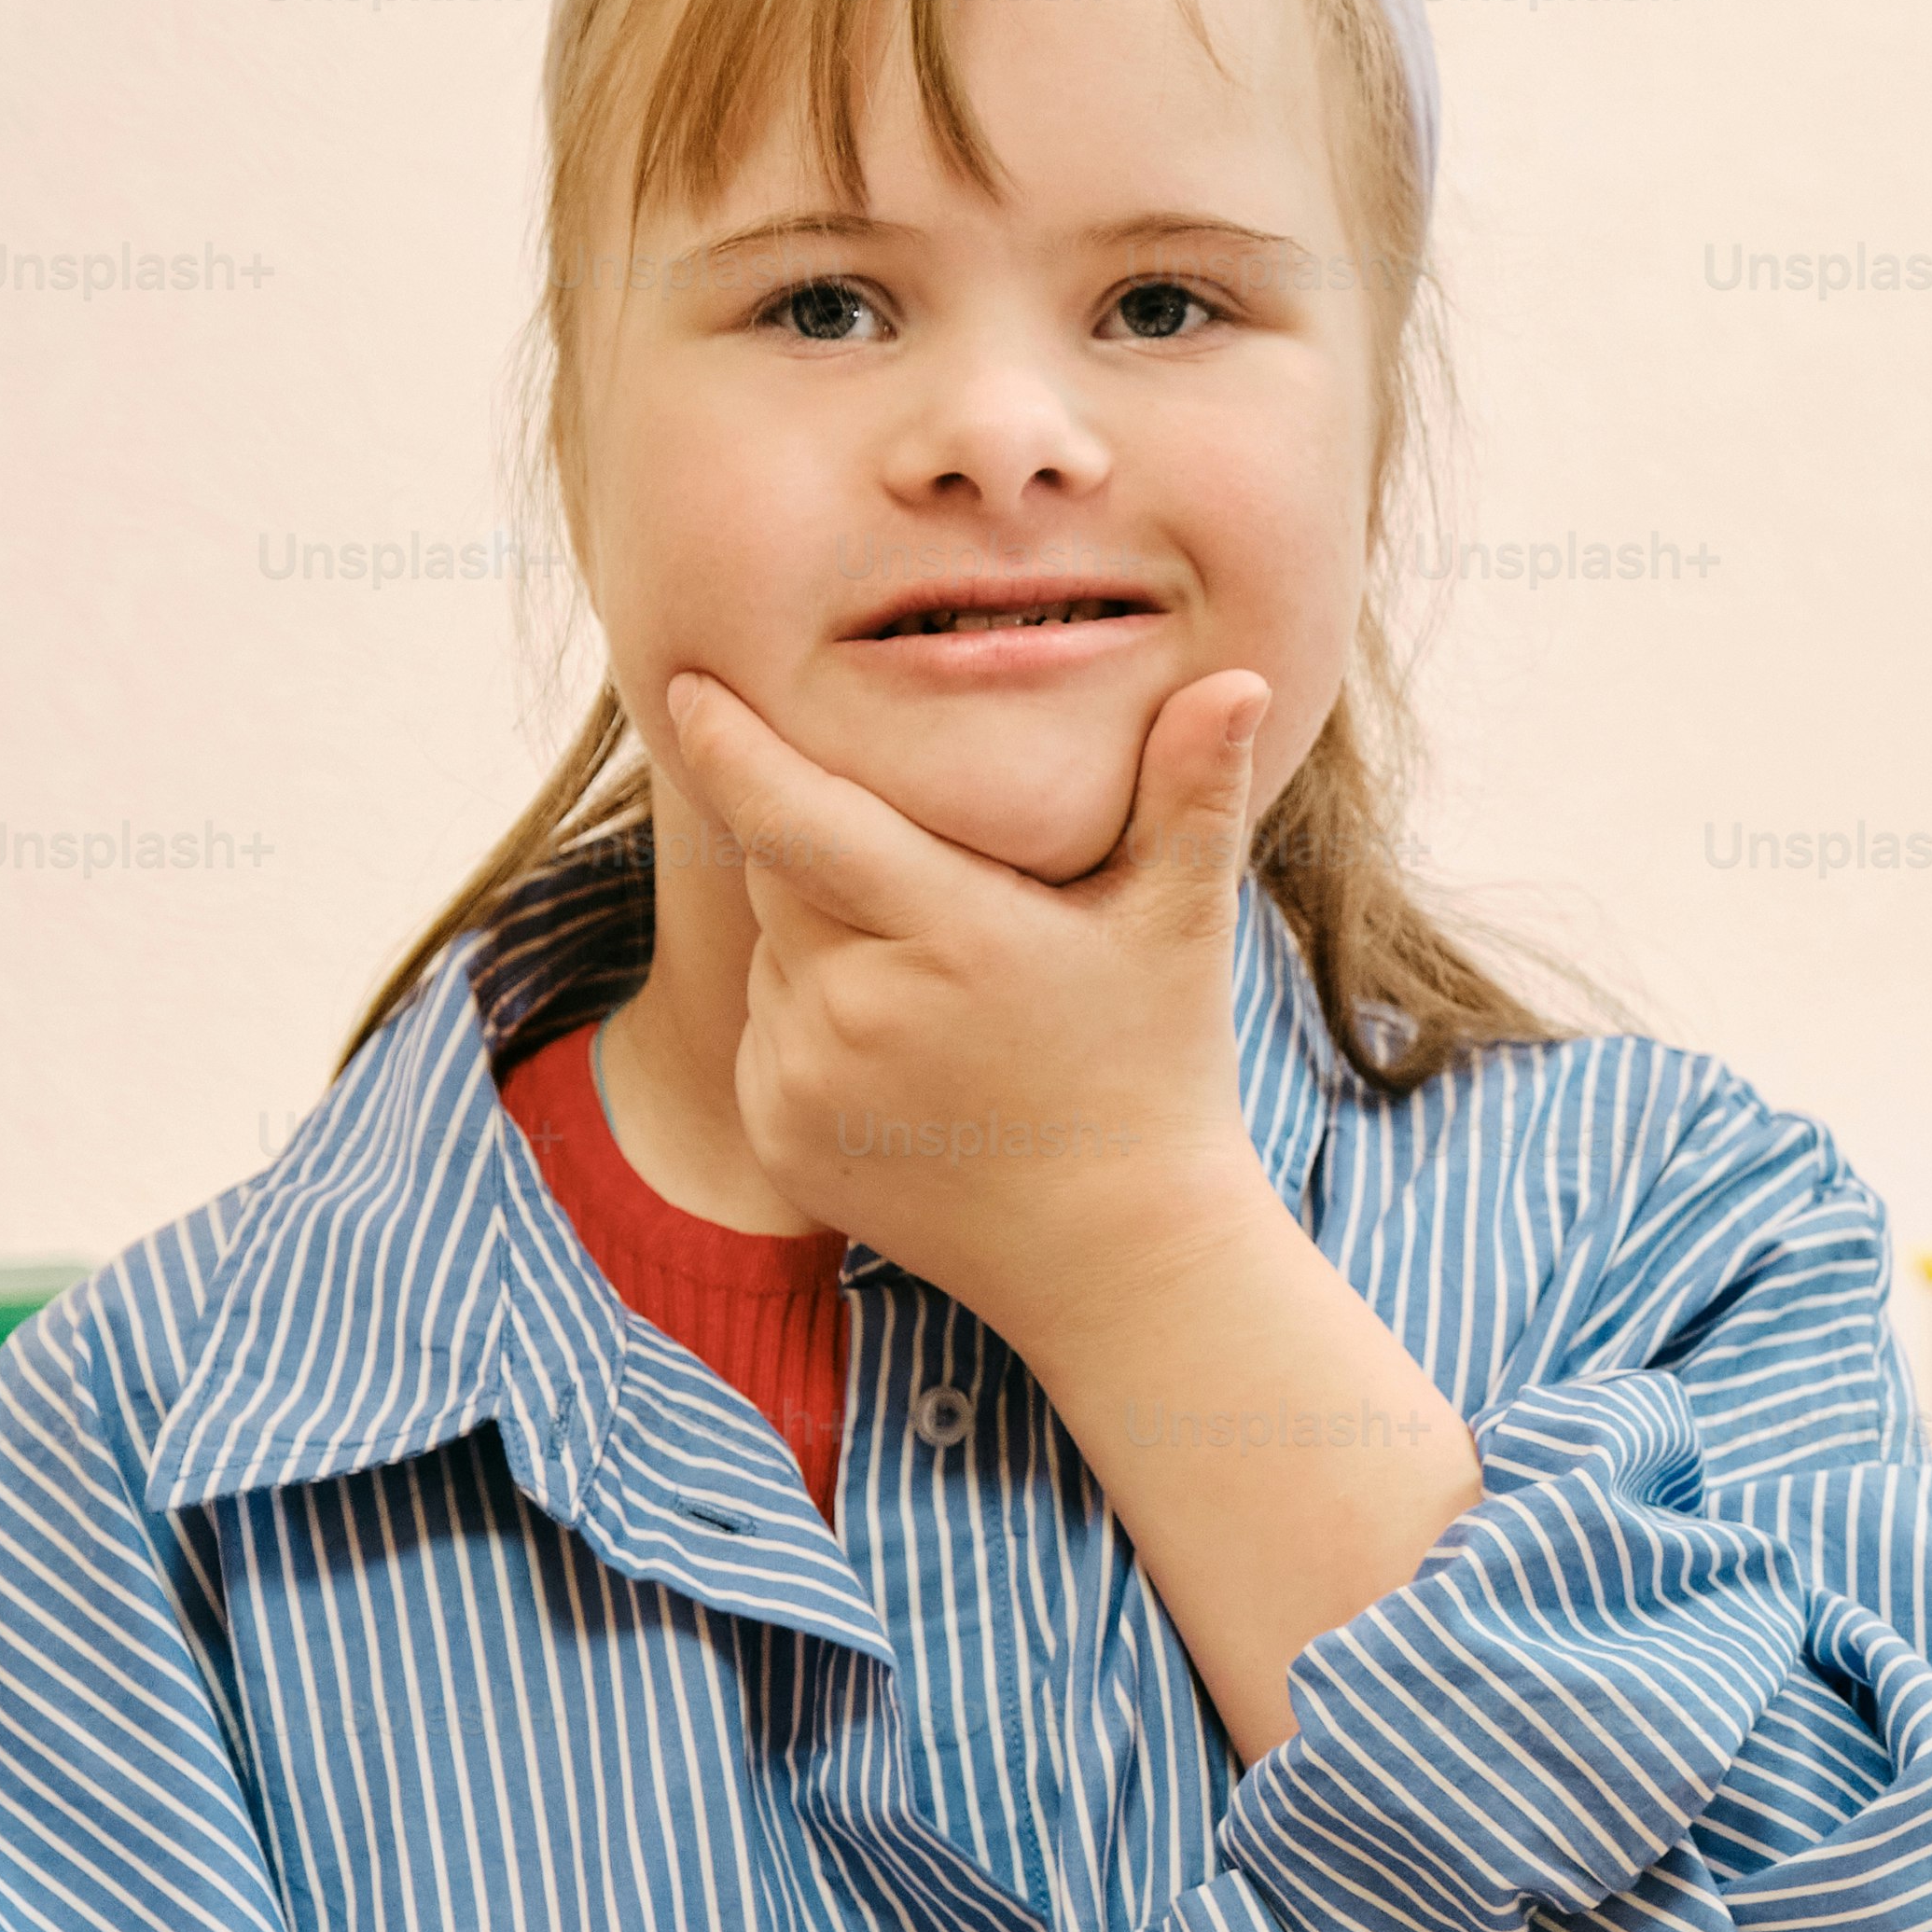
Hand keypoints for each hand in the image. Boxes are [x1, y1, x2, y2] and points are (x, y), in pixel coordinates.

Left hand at [654, 660, 1278, 1351]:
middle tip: (931, 891)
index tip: (692, 683)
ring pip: (774, 953)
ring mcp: (805, 1081)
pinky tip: (908, 1057)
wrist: (1117, 1255)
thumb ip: (1192, 794)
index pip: (801, 817)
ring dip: (825, 943)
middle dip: (829, 855)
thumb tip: (1239, 676)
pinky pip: (764, 1032)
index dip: (736, 746)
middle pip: (782, 873)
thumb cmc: (1157, 1070)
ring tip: (940, 992)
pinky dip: (812, 1021)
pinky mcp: (776, 1135)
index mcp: (953, 937)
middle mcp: (857, 1010)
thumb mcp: (1183, 928)